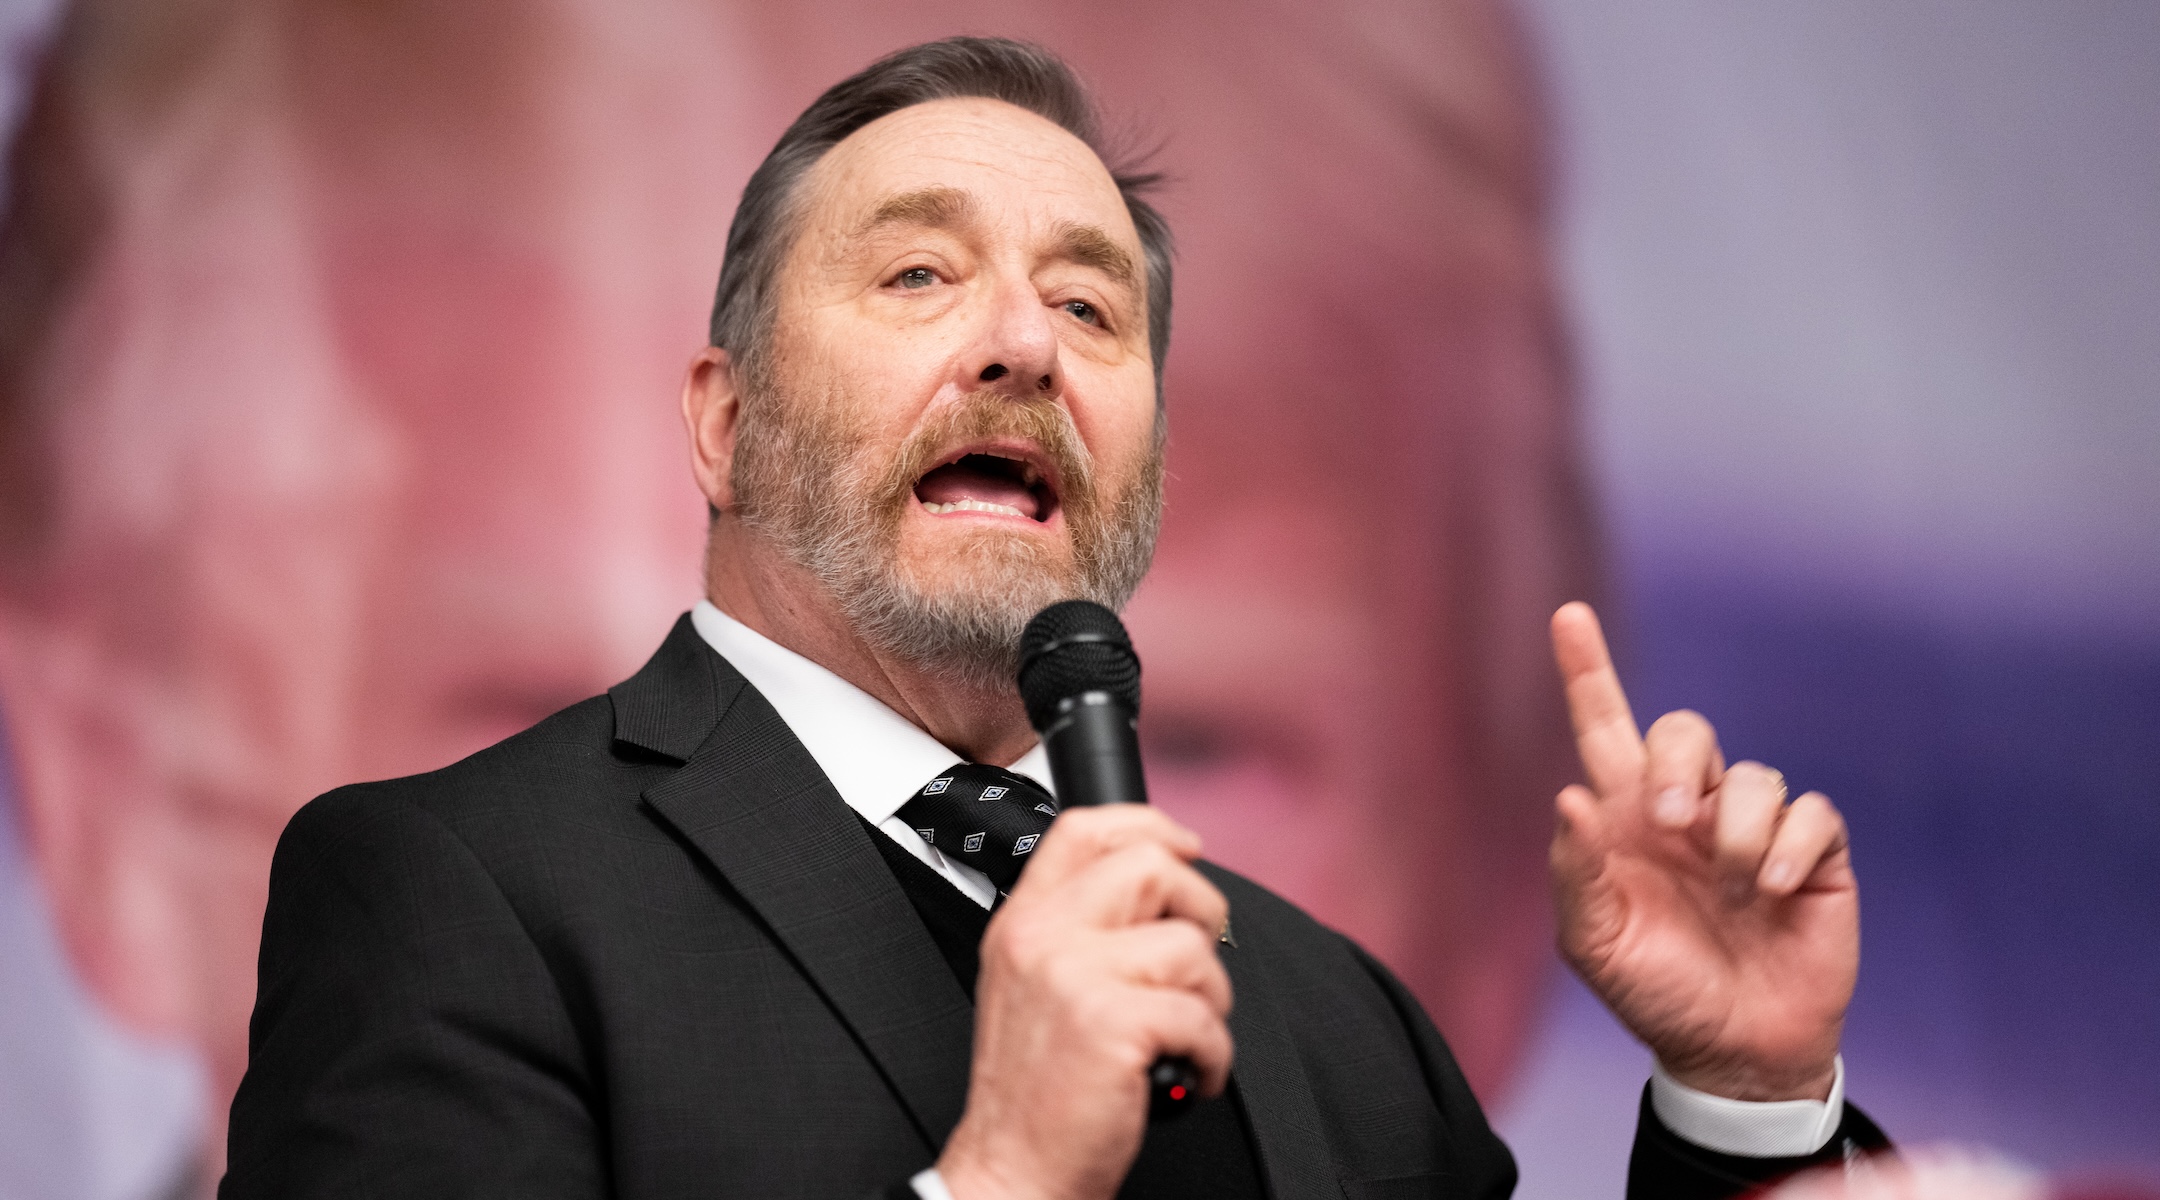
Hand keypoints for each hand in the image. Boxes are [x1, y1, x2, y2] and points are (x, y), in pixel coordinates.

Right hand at [937, 805, 1233, 1199]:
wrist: (1012, 1169)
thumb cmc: (1035, 1090)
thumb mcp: (1033, 987)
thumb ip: (1077, 931)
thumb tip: (1162, 890)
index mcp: (1022, 923)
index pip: (1083, 830)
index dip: (1148, 825)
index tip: (1186, 846)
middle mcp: (1041, 938)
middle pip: (1150, 866)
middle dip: (1200, 910)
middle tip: (1198, 962)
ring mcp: (1075, 976)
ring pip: (1190, 947)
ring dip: (1210, 999)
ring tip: (1182, 1036)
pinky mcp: (1112, 1023)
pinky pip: (1204, 1015)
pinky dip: (1213, 1054)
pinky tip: (1187, 1073)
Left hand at [1549, 602, 1858, 1100]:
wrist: (1733, 1053)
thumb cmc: (1657, 993)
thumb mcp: (1596, 944)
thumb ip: (1575, 873)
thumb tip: (1572, 798)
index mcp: (1626, 821)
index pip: (1606, 728)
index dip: (1587, 671)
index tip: (1567, 615)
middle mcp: (1690, 811)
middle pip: (1685, 730)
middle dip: (1677, 761)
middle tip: (1669, 821)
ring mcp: (1753, 829)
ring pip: (1752, 775)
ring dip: (1736, 830)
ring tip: (1734, 888)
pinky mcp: (1813, 855)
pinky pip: (1810, 813)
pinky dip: (1788, 847)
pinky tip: (1772, 892)